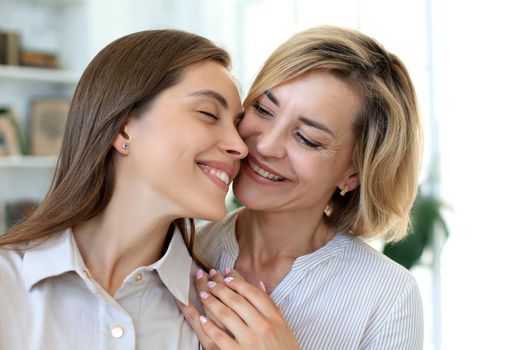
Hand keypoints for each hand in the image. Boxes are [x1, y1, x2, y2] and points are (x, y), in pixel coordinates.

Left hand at [178, 268, 299, 349]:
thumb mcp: (284, 328)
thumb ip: (272, 306)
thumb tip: (260, 284)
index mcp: (274, 318)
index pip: (254, 294)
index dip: (238, 282)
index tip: (227, 277)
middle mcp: (263, 326)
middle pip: (238, 301)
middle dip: (221, 289)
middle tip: (210, 283)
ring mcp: (250, 340)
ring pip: (226, 314)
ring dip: (211, 302)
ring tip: (203, 295)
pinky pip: (219, 337)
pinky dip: (208, 326)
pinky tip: (201, 319)